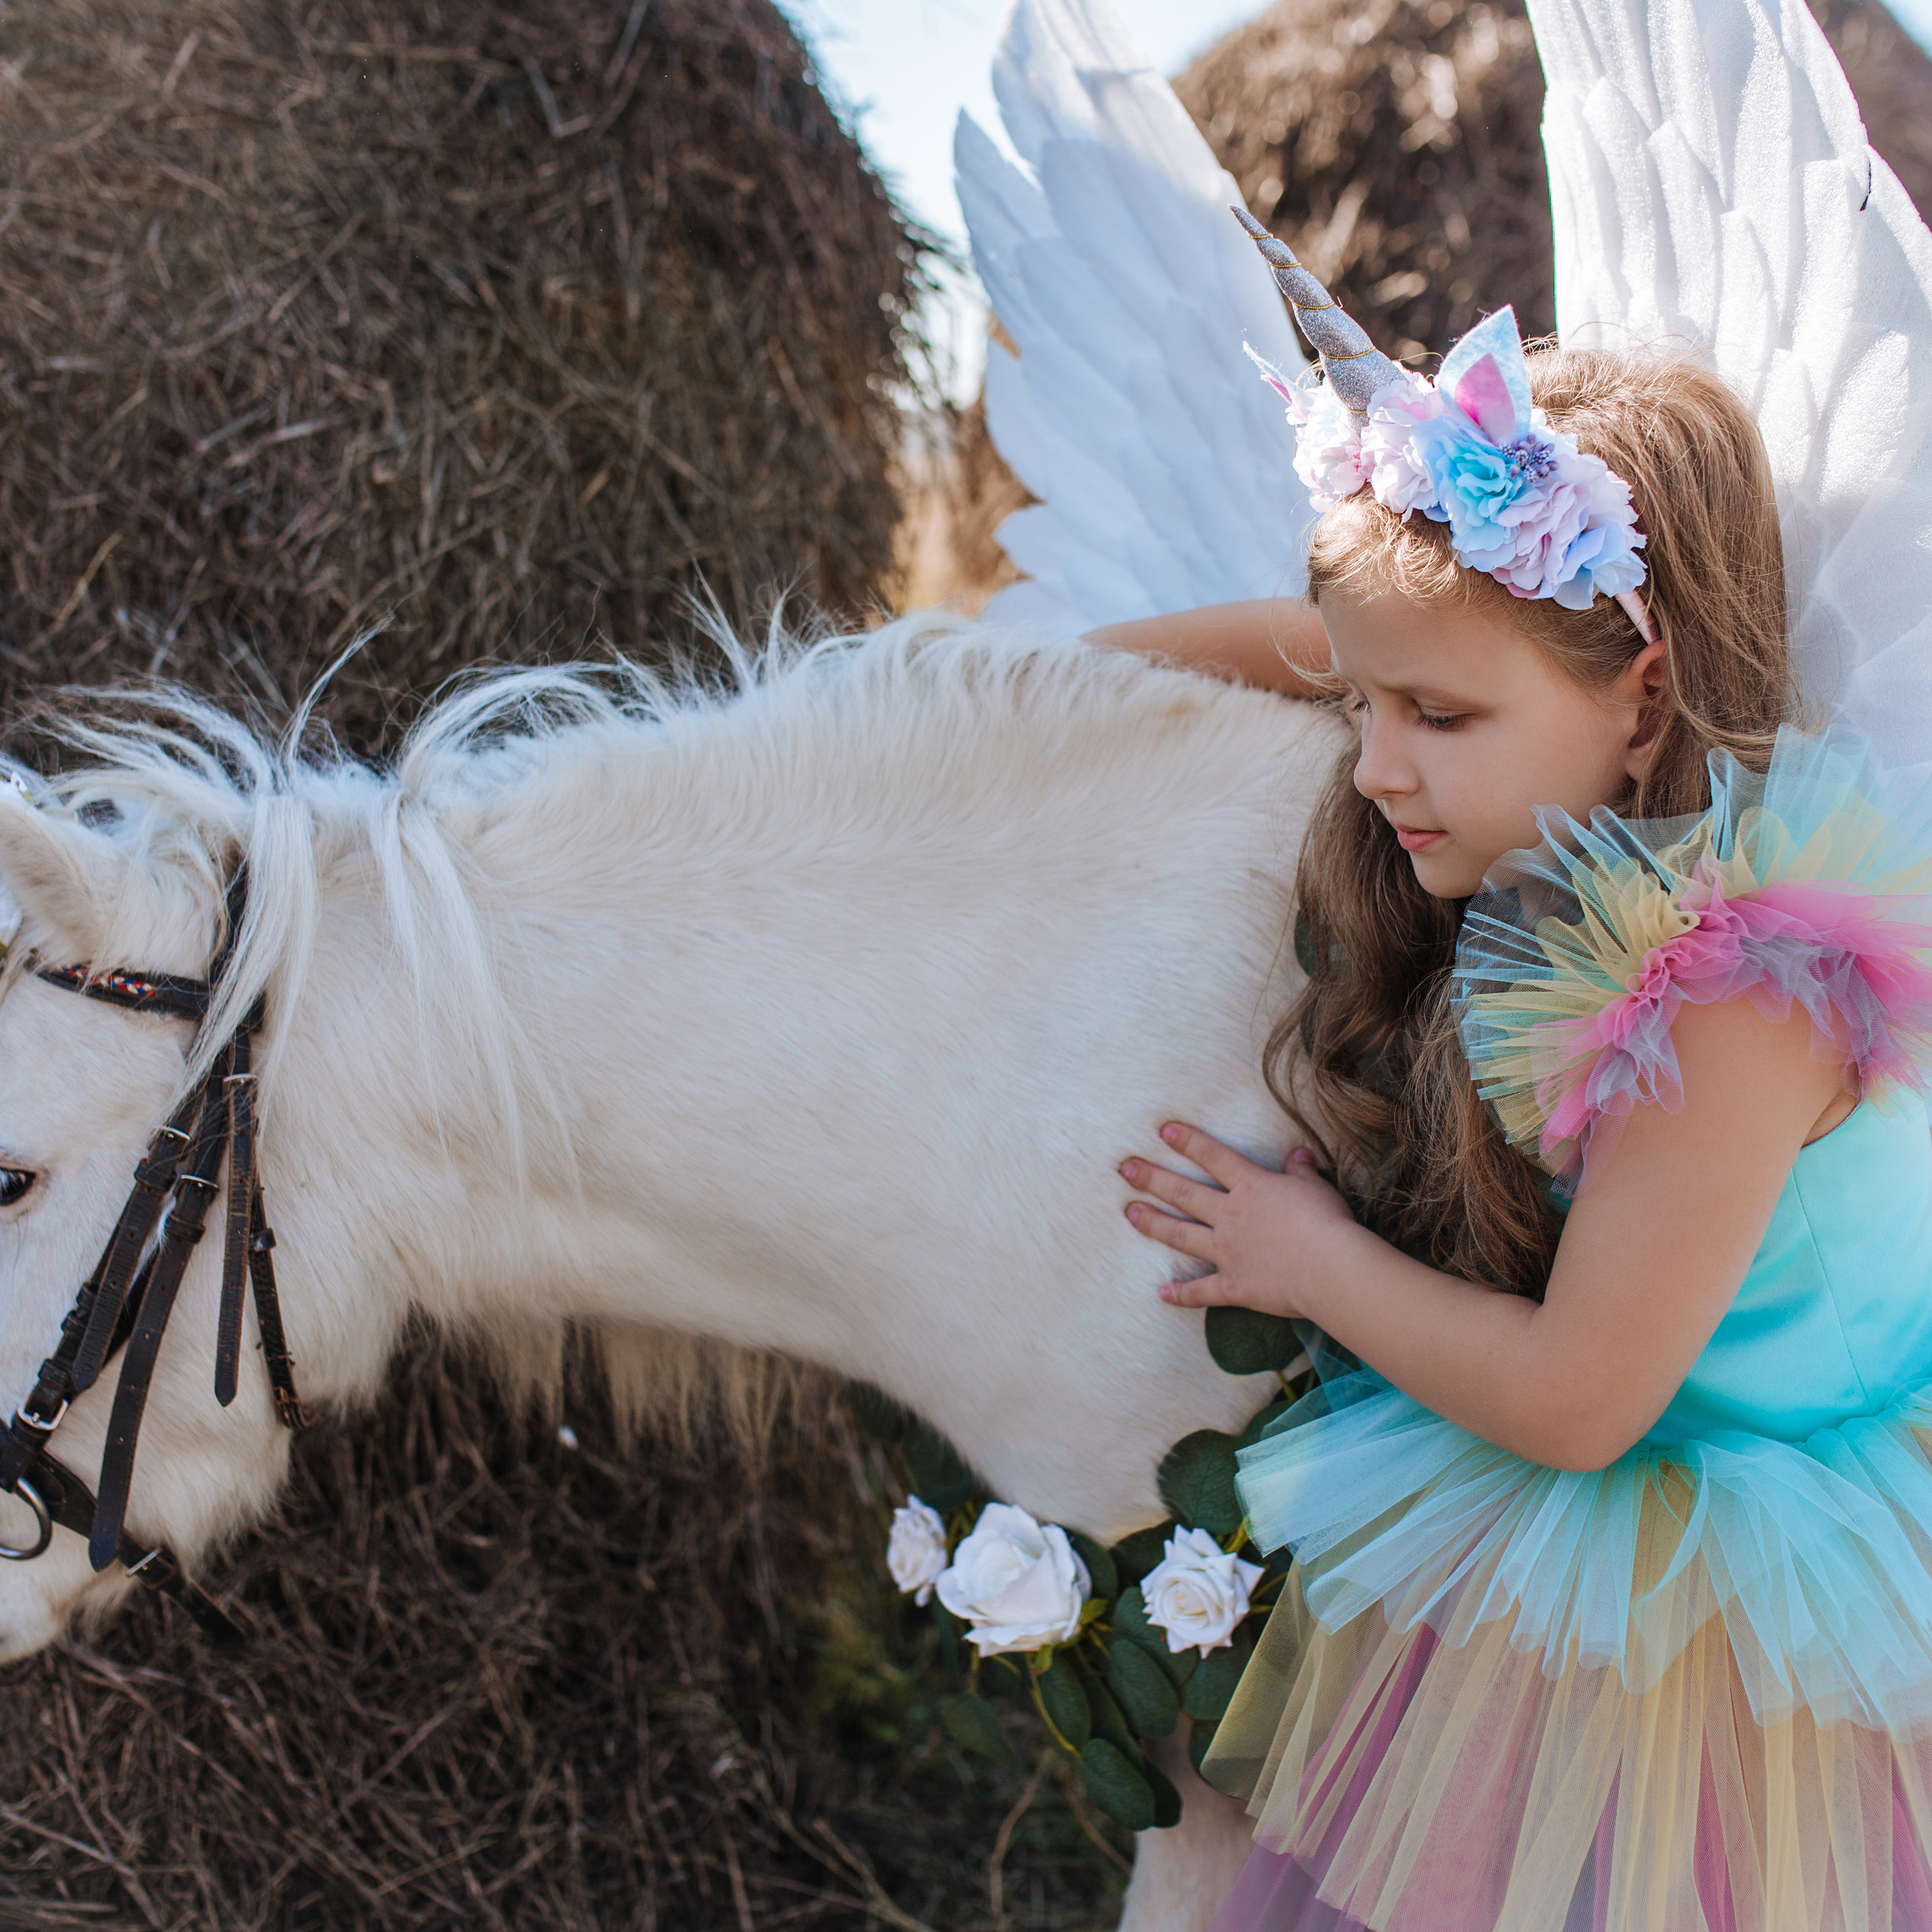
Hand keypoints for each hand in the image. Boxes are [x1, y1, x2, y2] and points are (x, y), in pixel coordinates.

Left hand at [1120, 1122, 1356, 1317]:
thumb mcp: (1317, 1188)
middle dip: (1152, 1178)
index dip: (1188, 1141)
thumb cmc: (1328, 1223)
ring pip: (1181, 1235)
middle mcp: (1231, 1215)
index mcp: (1251, 1187)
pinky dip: (1180, 1294)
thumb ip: (1302, 1171)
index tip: (1163, 1131)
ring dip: (1153, 1224)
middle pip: (1183, 1193)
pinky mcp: (1233, 1285)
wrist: (1329, 1268)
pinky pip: (1200, 1291)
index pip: (1213, 1157)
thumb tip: (1297, 1155)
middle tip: (1125, 1168)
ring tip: (1130, 1213)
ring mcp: (1227, 1251)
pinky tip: (1161, 1294)